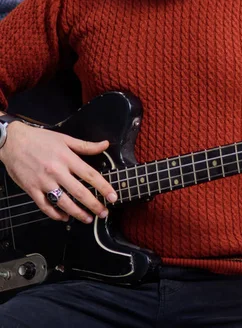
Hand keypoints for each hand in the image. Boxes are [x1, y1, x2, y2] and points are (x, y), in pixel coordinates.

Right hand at [0, 120, 116, 222]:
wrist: (12, 141)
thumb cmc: (39, 139)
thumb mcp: (65, 139)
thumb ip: (86, 145)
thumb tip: (105, 145)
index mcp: (67, 158)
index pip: (90, 175)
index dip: (103, 187)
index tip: (113, 197)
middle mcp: (57, 171)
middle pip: (79, 192)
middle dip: (94, 205)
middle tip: (104, 213)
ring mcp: (43, 182)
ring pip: (63, 202)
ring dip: (77, 213)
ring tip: (88, 218)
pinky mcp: (31, 190)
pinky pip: (45, 206)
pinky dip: (56, 214)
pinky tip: (65, 217)